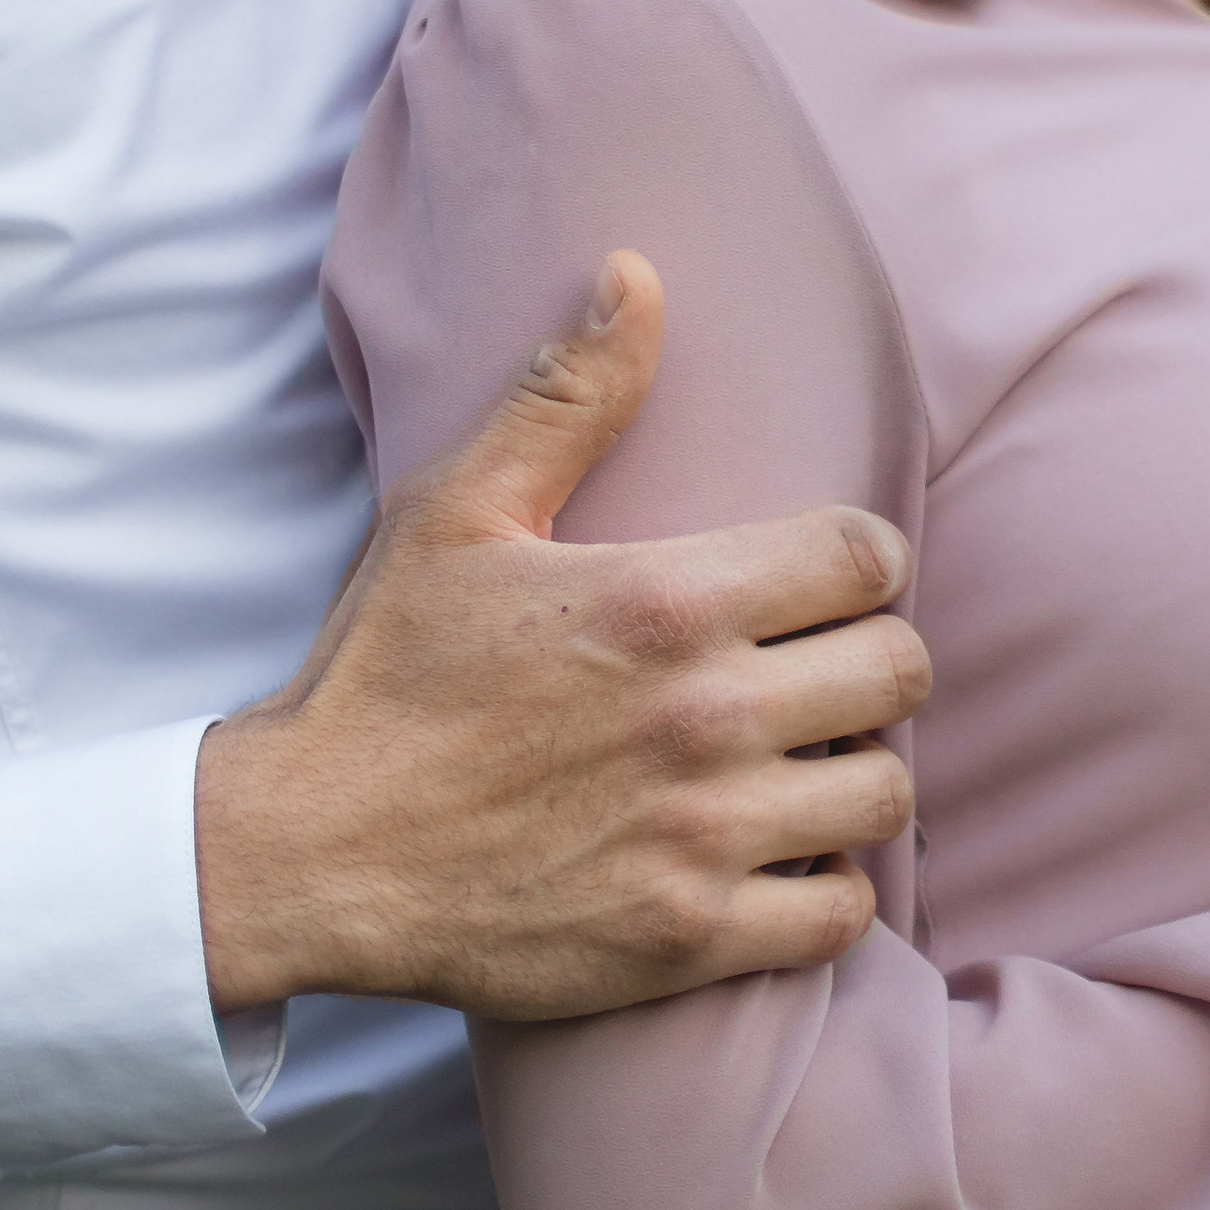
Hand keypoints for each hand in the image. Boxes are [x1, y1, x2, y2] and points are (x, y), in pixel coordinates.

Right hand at [195, 251, 930, 1020]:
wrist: (308, 853)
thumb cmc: (386, 673)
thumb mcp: (459, 510)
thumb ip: (568, 394)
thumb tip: (635, 272)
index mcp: (664, 600)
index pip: (866, 555)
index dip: (862, 557)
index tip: (824, 577)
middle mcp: (704, 716)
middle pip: (901, 669)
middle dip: (875, 656)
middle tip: (820, 665)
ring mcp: (702, 835)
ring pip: (884, 792)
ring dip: (857, 768)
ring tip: (805, 756)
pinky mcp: (687, 937)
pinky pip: (837, 911)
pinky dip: (825, 882)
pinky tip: (779, 851)